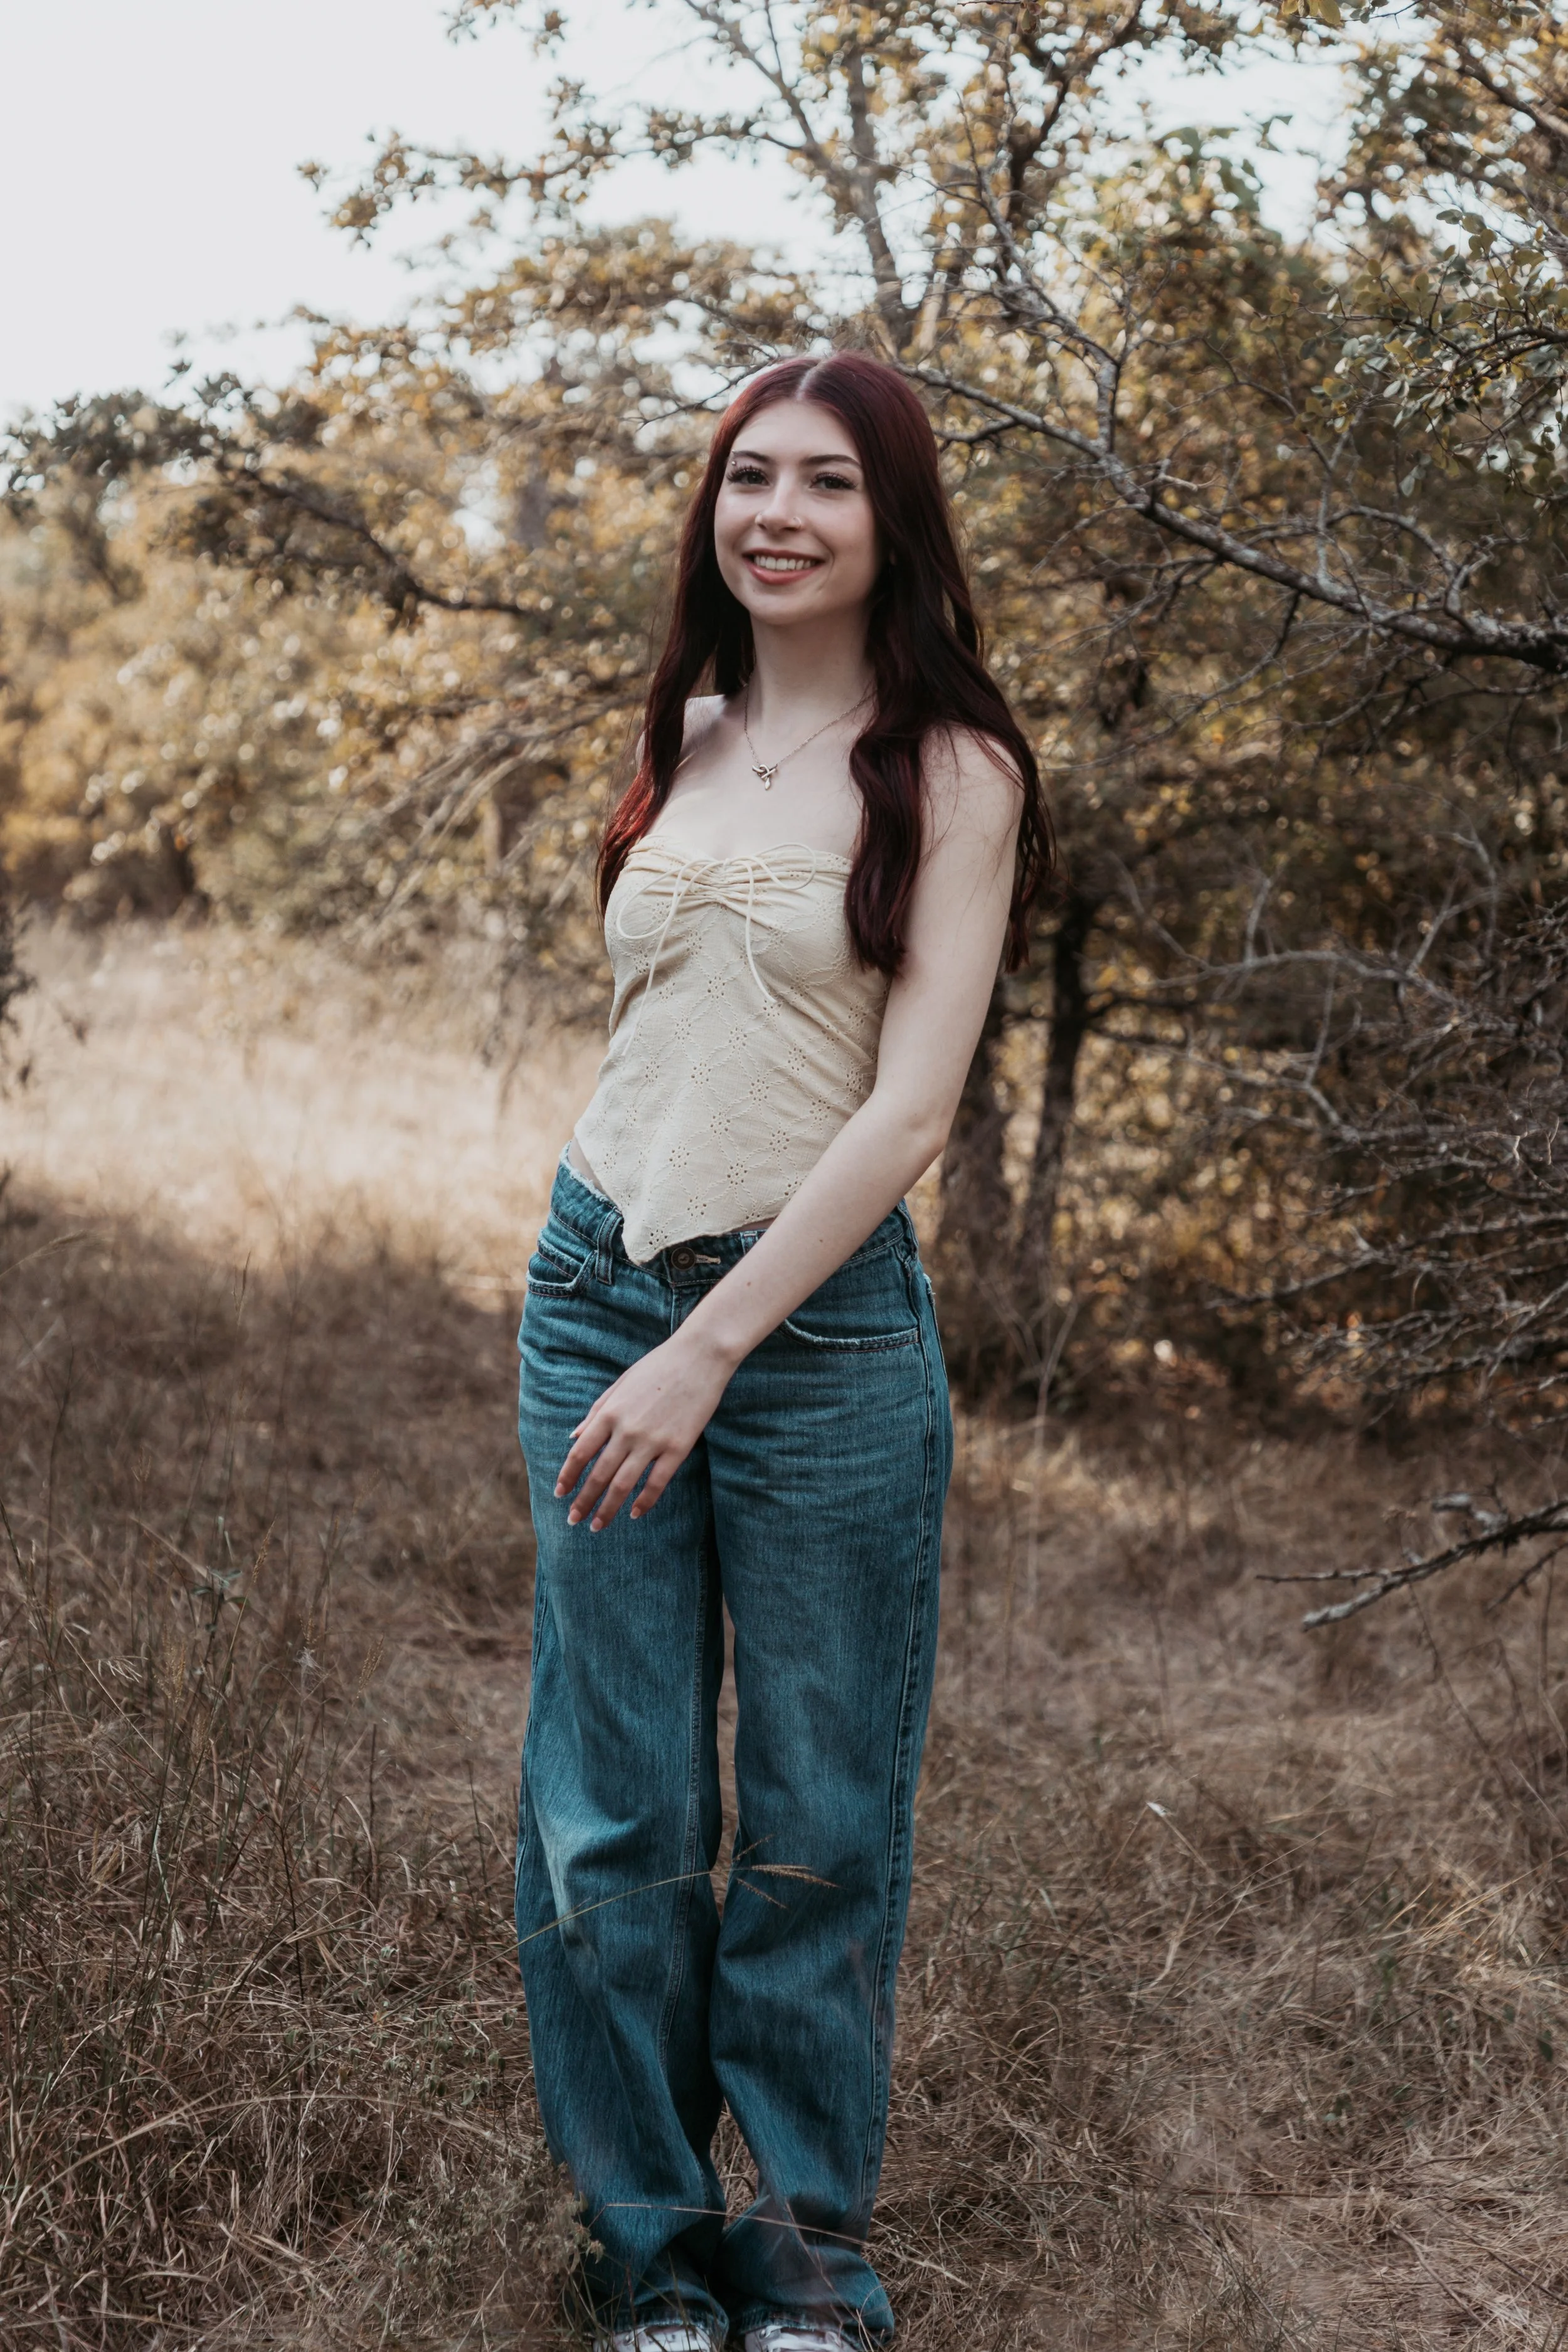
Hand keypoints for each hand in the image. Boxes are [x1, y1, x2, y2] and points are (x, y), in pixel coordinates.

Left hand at [555, 1328, 734, 1530]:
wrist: (700, 1356)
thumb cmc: (658, 1366)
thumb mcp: (621, 1383)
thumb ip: (596, 1411)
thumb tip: (574, 1436)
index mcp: (609, 1412)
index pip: (580, 1452)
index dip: (568, 1476)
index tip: (560, 1493)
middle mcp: (626, 1429)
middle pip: (598, 1474)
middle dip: (583, 1500)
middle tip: (574, 1520)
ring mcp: (653, 1440)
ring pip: (623, 1484)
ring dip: (607, 1508)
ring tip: (598, 1526)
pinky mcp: (678, 1447)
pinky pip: (657, 1482)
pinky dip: (644, 1501)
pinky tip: (635, 1512)